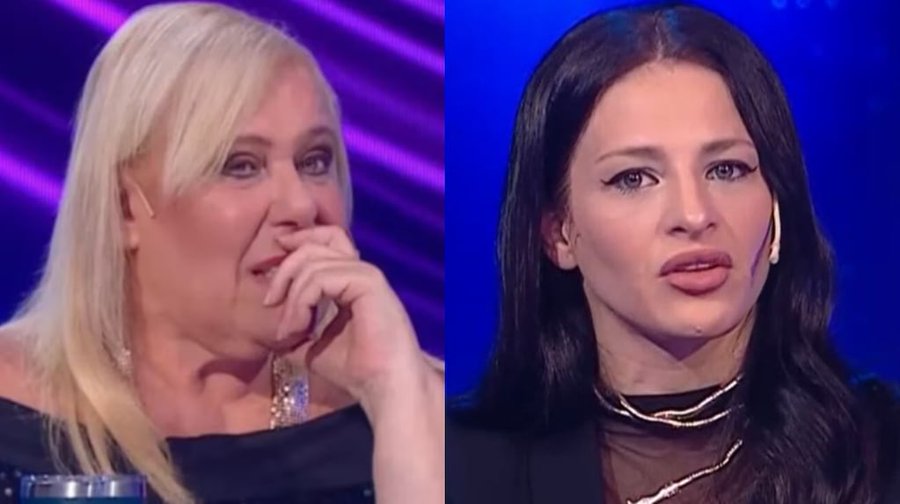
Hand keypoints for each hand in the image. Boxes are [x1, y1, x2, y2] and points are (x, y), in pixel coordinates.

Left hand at [263, 226, 428, 415]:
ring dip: (292, 296)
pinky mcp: (368, 282)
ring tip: (287, 331)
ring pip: (314, 261)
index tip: (268, 268)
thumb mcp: (311, 346)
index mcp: (352, 281)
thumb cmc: (354, 370)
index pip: (325, 242)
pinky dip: (301, 302)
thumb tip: (270, 321)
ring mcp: (366, 274)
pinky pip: (321, 278)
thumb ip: (294, 326)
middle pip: (318, 242)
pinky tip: (299, 328)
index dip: (297, 244)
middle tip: (269, 301)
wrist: (382, 387)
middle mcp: (361, 272)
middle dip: (286, 266)